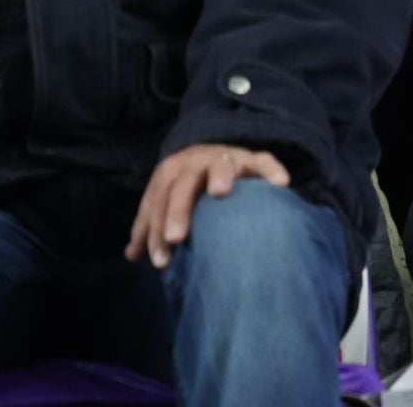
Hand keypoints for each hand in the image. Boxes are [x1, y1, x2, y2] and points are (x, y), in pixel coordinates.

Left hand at [125, 144, 289, 268]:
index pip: (158, 202)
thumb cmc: (185, 186)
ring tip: (219, 193)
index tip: (160, 261)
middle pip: (184, 184)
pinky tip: (280, 183)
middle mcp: (196, 161)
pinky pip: (263, 160)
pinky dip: (271, 169)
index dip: (155, 231)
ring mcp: (226, 158)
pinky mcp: (253, 158)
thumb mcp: (164, 200)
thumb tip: (131, 255)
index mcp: (171, 172)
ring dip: (219, 176)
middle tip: (175, 238)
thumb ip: (149, 227)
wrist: (212, 150)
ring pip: (222, 165)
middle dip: (178, 210)